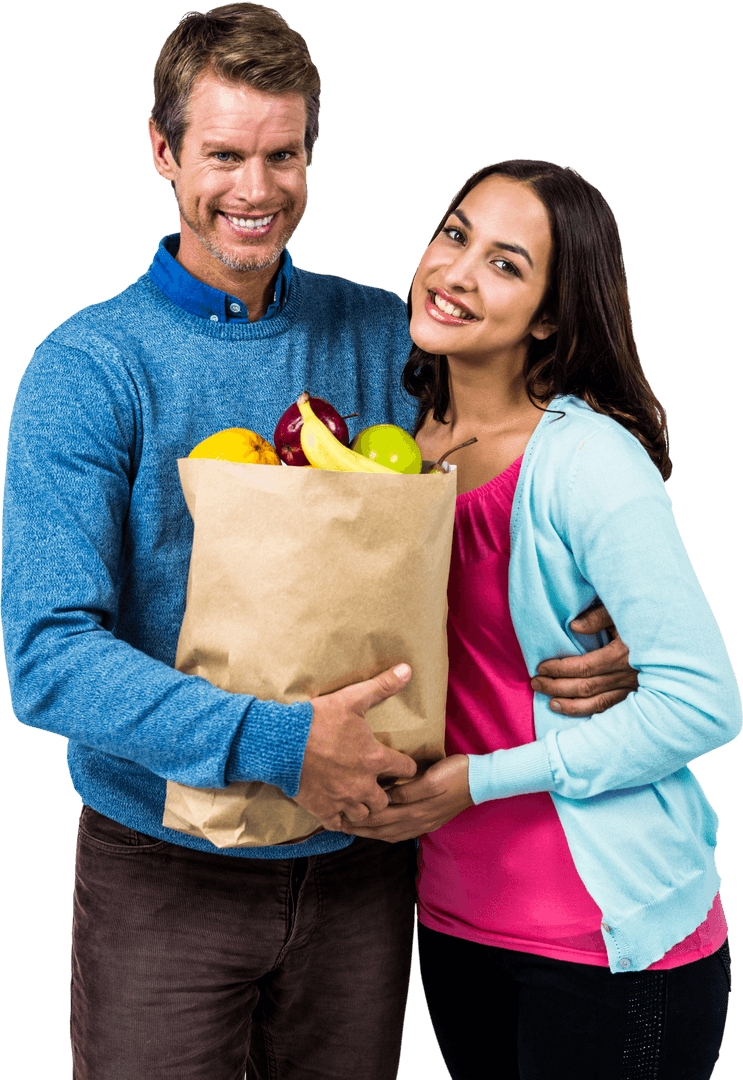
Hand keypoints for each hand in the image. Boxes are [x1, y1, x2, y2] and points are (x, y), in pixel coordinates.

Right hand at [293, 664, 417, 830]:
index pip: (406, 769)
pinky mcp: (323, 809)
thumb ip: (382, 686)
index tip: (401, 764)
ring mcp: (343, 799)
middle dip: (384, 793)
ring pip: (365, 815)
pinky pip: (339, 824)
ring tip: (359, 797)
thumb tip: (407, 669)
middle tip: (378, 784)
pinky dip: (340, 818)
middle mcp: (363, 784)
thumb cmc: (318, 719)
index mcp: (375, 758)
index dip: (406, 766)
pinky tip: (337, 808)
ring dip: (364, 807)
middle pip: (386, 800)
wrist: (281, 742)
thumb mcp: (352, 698)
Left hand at [338, 755, 473, 842]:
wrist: (481, 780)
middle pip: (381, 829)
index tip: (339, 813)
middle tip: (336, 823)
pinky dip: (385, 833)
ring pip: (389, 833)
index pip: (380, 818)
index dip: (358, 817)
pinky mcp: (429, 822)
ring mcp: (424, 824)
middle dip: (358, 827)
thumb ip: (408, 791)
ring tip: (352, 829)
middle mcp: (418, 821)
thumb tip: (385, 797)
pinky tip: (379, 831)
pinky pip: (400, 833)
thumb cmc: (456, 773)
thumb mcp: (431, 777)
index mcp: (416, 810)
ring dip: (369, 832)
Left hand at [530, 602, 638, 715]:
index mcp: (622, 654)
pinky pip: (612, 710)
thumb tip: (573, 626)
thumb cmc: (644, 620)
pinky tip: (576, 712)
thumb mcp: (621, 611)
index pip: (583, 667)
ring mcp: (634, 689)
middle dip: (557, 687)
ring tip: (551, 703)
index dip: (560, 669)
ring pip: (598, 703)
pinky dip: (592, 713)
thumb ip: (598, 617)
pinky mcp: (638, 697)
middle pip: (586, 687)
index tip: (541, 667)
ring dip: (571, 705)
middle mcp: (628, 675)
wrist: (673, 639)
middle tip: (536, 684)